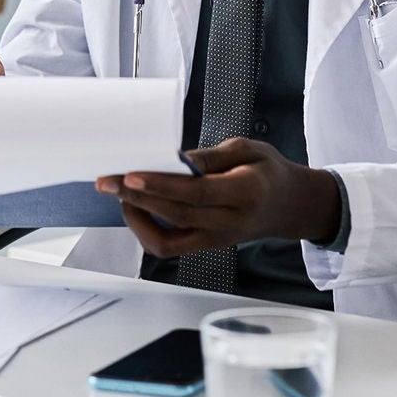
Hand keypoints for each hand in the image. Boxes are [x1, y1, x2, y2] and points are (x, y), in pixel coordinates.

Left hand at [95, 138, 342, 258]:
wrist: (288, 206)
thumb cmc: (267, 172)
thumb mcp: (250, 149)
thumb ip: (213, 156)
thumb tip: (179, 159)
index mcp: (246, 193)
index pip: (197, 193)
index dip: (162, 186)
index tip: (131, 175)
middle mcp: (229, 223)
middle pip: (175, 215)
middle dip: (136, 197)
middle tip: (107, 180)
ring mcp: (215, 240)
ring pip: (167, 241)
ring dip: (136, 218)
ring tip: (119, 193)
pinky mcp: (204, 246)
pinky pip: (168, 247)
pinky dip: (146, 230)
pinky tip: (136, 208)